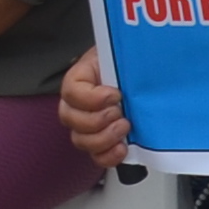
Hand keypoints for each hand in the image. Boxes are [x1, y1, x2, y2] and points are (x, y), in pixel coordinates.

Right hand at [54, 49, 135, 168]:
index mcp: (79, 78)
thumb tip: (137, 63)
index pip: (72, 91)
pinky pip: (96, 156)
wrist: (136, 72)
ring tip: (124, 128)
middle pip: (71, 119)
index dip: (92, 98)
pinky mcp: (100, 140)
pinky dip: (108, 156)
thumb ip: (122, 57)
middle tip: (120, 113)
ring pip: (81, 140)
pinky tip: (122, 148)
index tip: (115, 94)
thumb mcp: (122, 52)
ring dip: (103, 138)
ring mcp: (86, 124)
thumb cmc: (126, 61)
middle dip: (98, 120)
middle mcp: (77, 104)